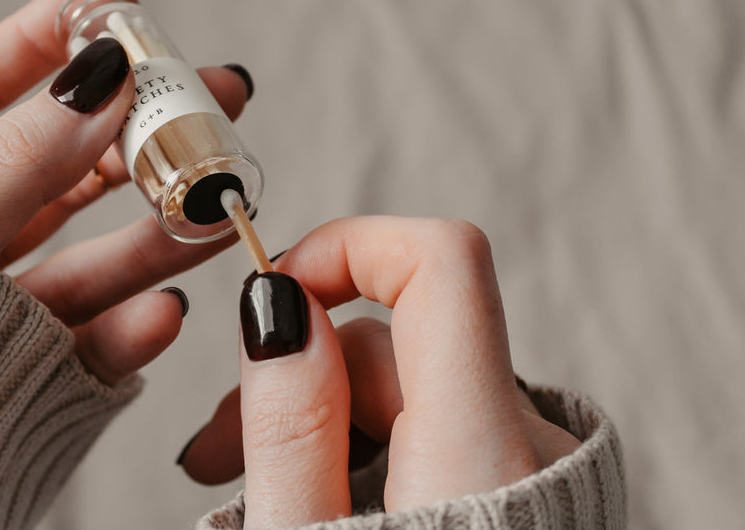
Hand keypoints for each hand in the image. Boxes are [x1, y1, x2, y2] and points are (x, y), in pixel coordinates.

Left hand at [0, 0, 250, 385]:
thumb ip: (18, 164)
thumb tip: (101, 75)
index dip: (49, 34)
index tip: (119, 1)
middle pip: (61, 159)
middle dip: (138, 124)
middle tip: (215, 91)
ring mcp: (5, 301)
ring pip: (97, 244)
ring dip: (163, 221)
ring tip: (225, 192)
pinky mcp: (42, 364)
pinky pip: (100, 332)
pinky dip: (137, 321)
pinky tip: (168, 311)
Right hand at [179, 217, 581, 527]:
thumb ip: (290, 426)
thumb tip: (280, 306)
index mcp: (479, 448)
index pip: (442, 262)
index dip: (352, 244)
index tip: (275, 287)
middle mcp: (524, 444)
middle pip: (396, 338)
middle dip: (293, 370)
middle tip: (215, 451)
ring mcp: (529, 469)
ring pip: (406, 386)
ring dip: (319, 416)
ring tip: (248, 488)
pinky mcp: (520, 492)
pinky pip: (434, 429)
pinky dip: (364, 447)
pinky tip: (315, 499)